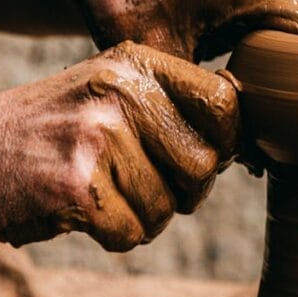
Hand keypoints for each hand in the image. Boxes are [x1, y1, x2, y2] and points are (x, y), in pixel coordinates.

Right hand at [0, 42, 237, 250]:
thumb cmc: (52, 133)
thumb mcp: (109, 92)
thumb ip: (171, 104)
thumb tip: (245, 138)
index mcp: (134, 62)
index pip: (224, 102)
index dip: (222, 142)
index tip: (197, 155)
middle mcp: (120, 91)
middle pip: (204, 164)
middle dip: (183, 189)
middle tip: (140, 183)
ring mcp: (97, 136)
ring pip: (170, 207)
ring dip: (143, 214)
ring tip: (102, 191)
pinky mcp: (77, 186)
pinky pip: (133, 233)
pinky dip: (114, 234)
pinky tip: (80, 209)